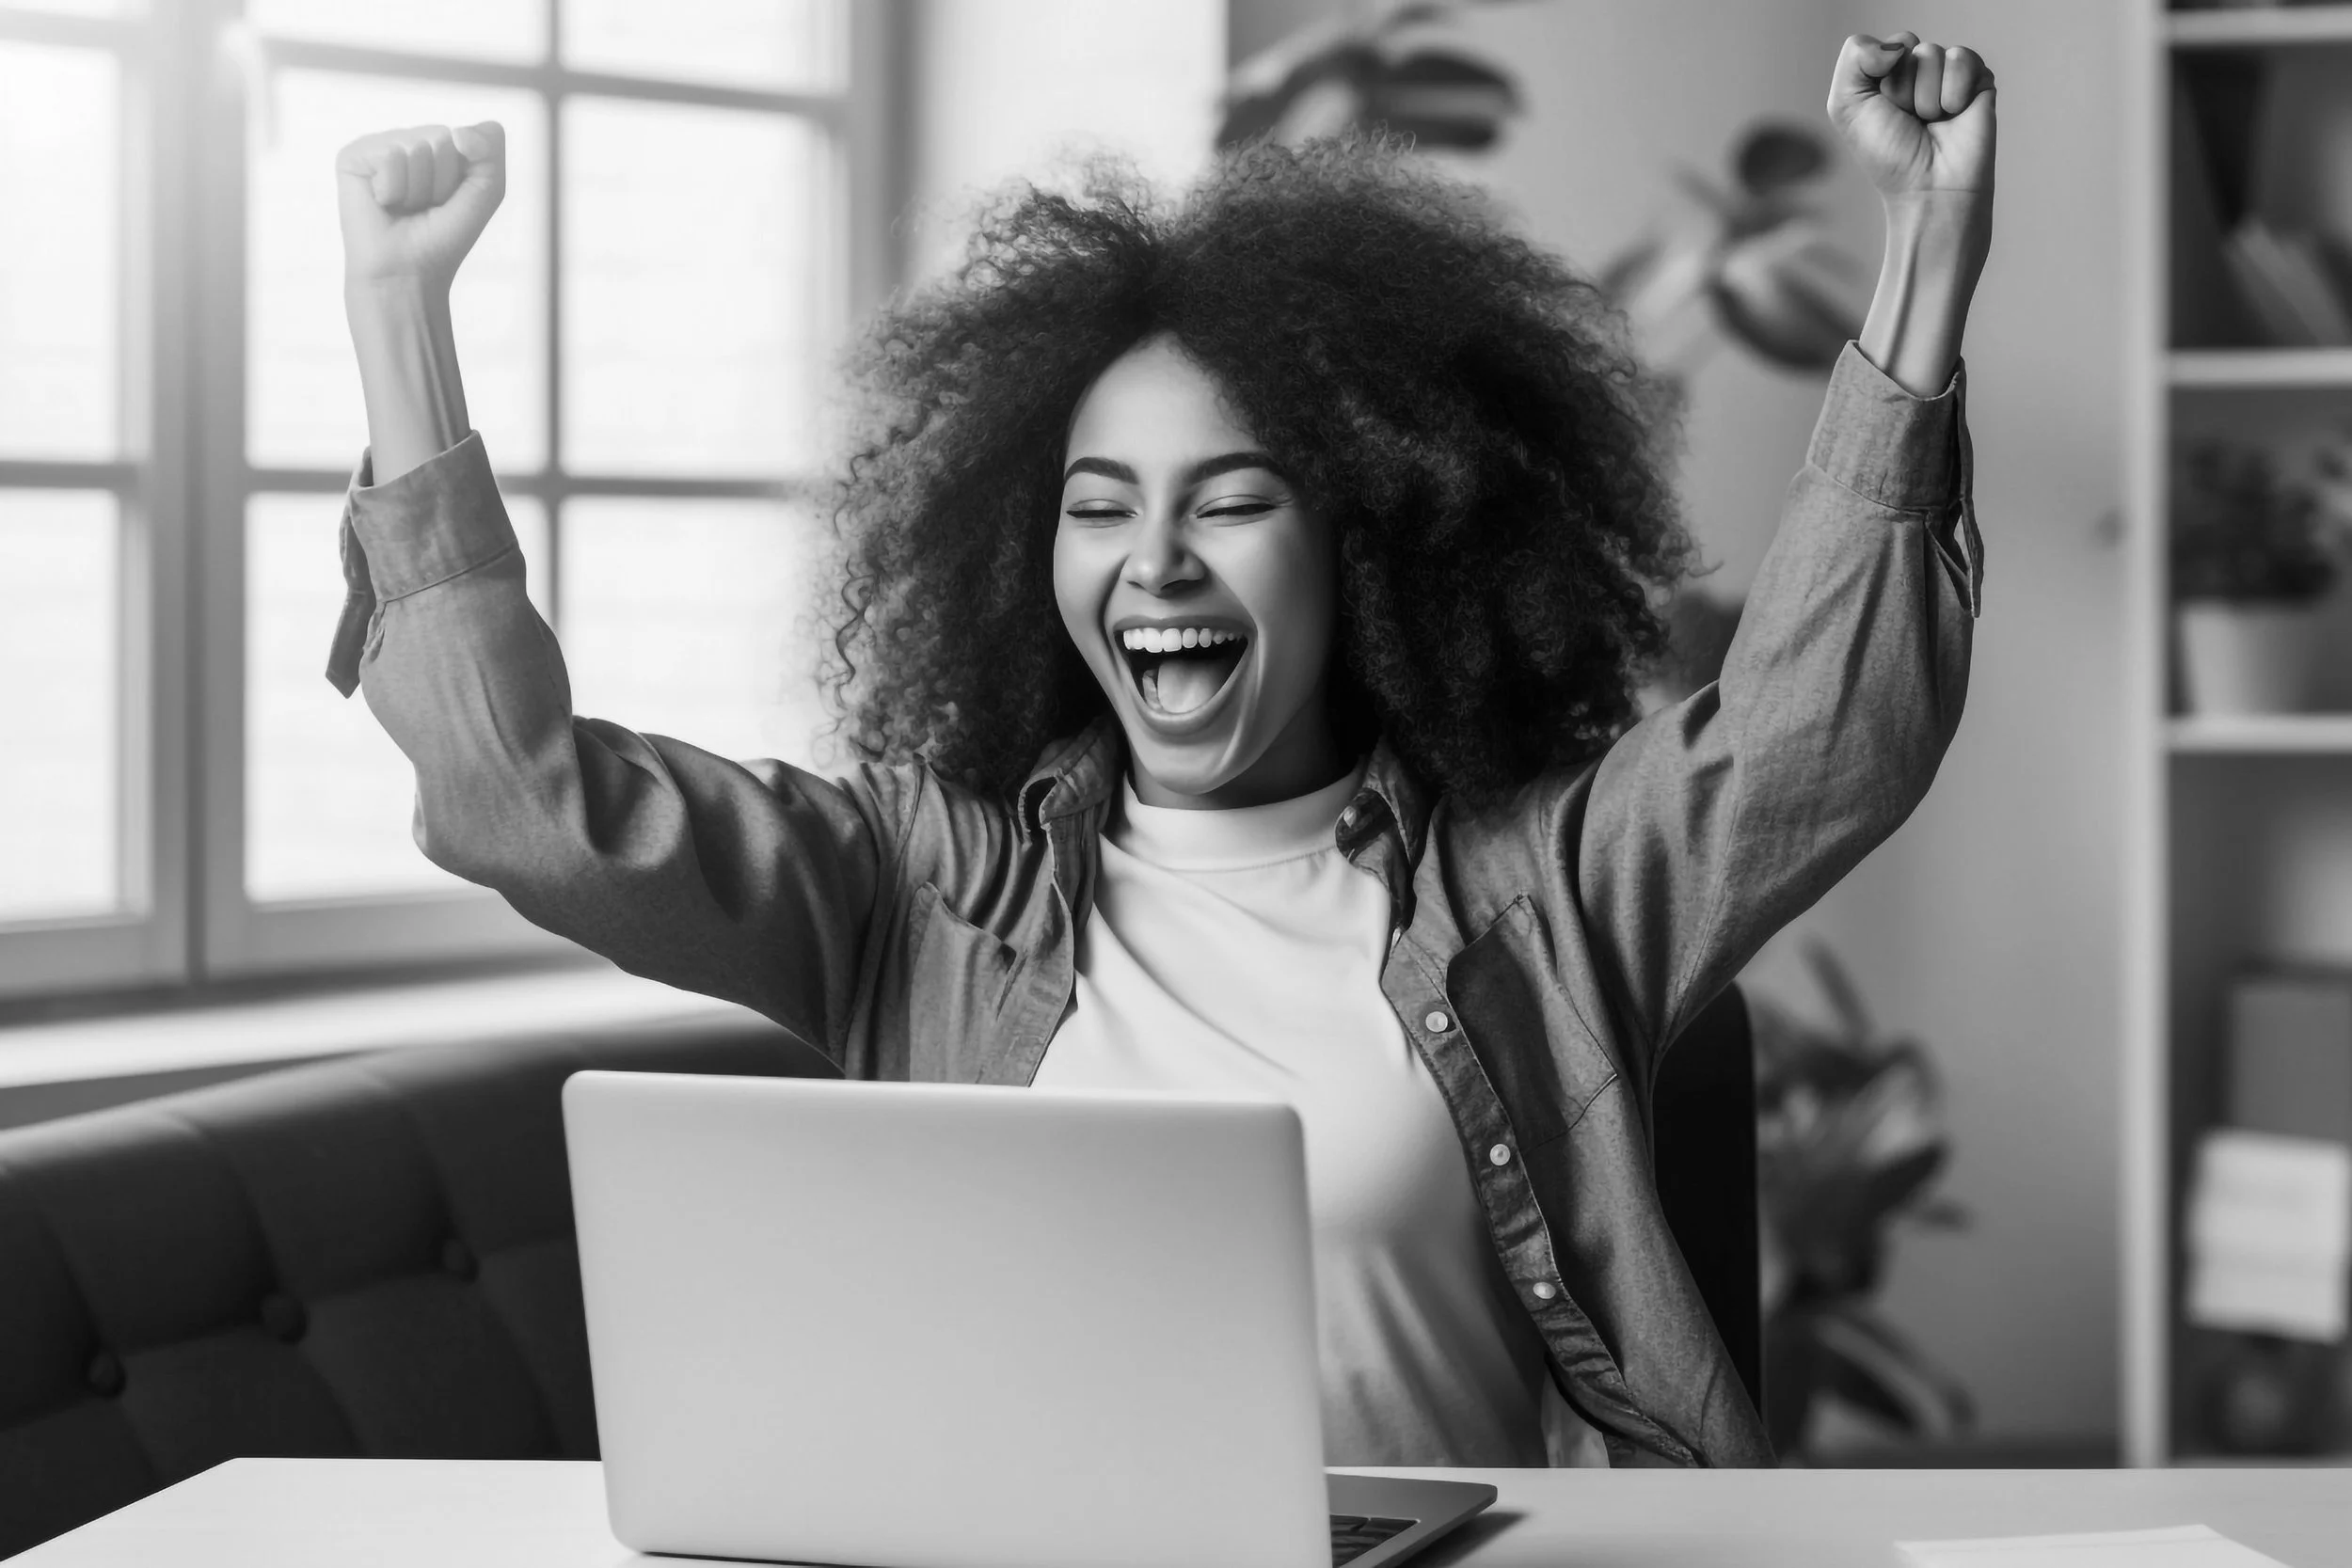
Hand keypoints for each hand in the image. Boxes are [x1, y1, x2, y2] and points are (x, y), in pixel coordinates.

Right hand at [336, 121, 505, 290]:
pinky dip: (394, 188)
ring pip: (417, 146)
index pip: (469, 134)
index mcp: (442, 145)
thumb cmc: (445, 235)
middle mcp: (411, 140)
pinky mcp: (354, 155)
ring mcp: (381, 145)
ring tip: (406, 207)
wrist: (408, 271)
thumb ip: (490, 152)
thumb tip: (458, 131)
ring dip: (419, 188)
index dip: (468, 174)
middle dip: (442, 181)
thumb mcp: (486, 192)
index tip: (453, 199)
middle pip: (443, 137)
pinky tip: (384, 202)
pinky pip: (389, 155)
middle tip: (427, 207)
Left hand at [1827, 33, 1994, 204]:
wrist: (1928, 187)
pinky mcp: (1979, 79)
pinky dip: (1953, 91)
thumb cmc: (1888, 155)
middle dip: (1901, 88)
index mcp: (1883, 75)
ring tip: (1931, 121)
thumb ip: (1854, 58)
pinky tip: (1953, 114)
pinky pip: (1962, 58)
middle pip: (1905, 45)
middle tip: (1909, 119)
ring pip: (1931, 53)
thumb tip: (1896, 43)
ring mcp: (1948, 74)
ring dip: (1925, 96)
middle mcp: (1916, 71)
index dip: (1877, 78)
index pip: (1878, 46)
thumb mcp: (1846, 107)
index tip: (1883, 112)